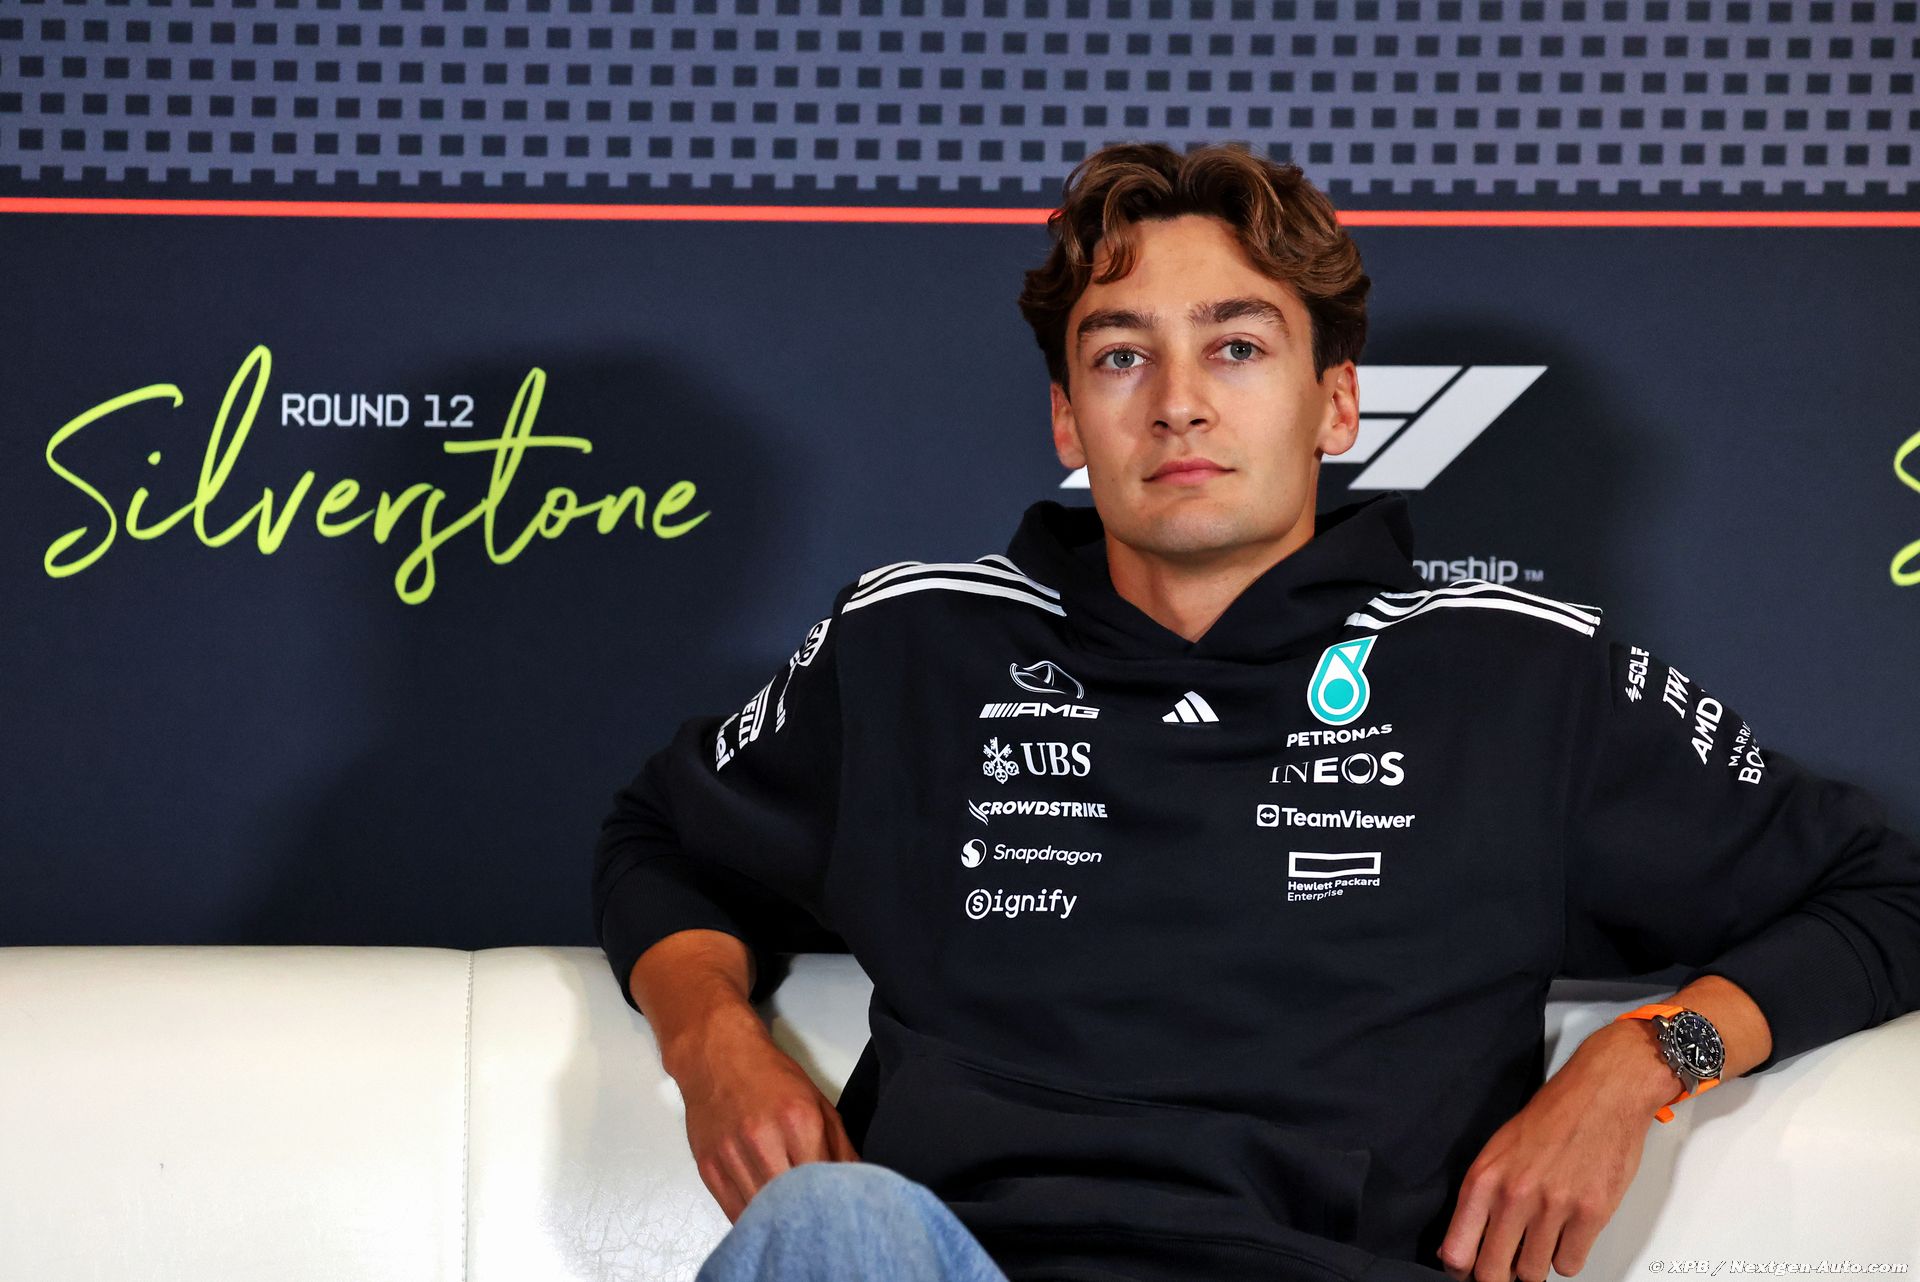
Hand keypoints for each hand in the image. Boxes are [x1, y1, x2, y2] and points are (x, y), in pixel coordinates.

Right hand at [669, 1005, 861, 1221]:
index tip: (840, 1212)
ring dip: (780, 1222)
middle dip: (808, 1215)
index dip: (834, 1202)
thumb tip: (861, 1183)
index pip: (824, 1181)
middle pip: (793, 1202)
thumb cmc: (770, 1077)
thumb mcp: (818, 1102)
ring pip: (762, 1213)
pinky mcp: (708, 1168)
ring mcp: (731, 1155)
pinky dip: (753, 1221)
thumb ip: (841, 1146)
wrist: (717, 1056)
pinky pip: (734, 1213)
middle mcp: (762, 1139)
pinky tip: (766, 1217)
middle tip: (819, 1223)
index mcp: (798, 1120)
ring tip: (793, 1222)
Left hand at [1437, 1022, 1677, 1279]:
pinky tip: (1567, 1235)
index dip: (1461, 1270)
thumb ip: (1481, 1196)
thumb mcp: (1499, 1150)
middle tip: (1507, 1267)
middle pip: (1493, 1273)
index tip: (1467, 1272)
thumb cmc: (1552, 1116)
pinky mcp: (1590, 1215)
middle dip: (1498, 1276)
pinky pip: (1570, 1265)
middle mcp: (1514, 1196)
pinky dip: (1568, 1257)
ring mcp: (1553, 1208)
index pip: (1457, 1250)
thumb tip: (1464, 1241)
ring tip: (1542, 1241)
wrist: (1602, 1094)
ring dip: (1536, 1265)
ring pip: (1534, 1273)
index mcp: (1484, 1179)